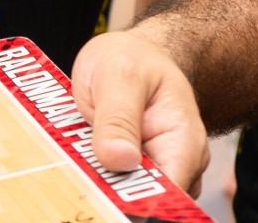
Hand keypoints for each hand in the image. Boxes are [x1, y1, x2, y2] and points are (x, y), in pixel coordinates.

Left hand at [70, 29, 208, 195]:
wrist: (131, 55)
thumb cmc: (132, 59)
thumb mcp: (120, 75)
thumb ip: (118, 117)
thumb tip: (120, 160)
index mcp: (183, 142)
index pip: (170, 193)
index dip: (139, 202)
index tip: (104, 195)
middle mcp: (176, 164)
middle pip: (147, 199)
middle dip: (112, 193)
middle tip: (79, 168)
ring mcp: (154, 170)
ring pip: (125, 196)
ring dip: (97, 185)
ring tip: (74, 155)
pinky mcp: (130, 172)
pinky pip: (110, 186)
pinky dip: (91, 177)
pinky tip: (73, 158)